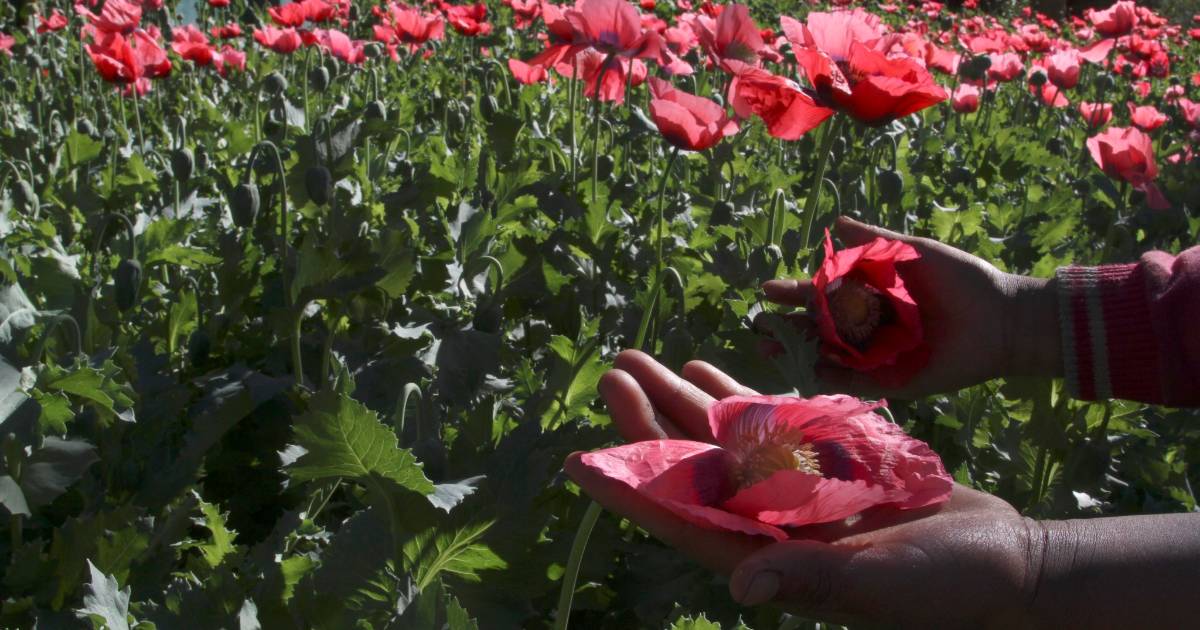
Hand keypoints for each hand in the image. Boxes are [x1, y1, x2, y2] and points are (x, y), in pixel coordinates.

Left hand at [564, 351, 1035, 626]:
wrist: (1003, 558)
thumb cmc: (945, 583)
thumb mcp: (878, 583)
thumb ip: (809, 577)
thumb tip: (741, 589)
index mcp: (766, 557)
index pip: (681, 520)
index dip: (627, 490)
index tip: (580, 459)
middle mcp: (765, 523)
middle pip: (688, 466)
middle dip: (645, 421)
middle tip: (611, 372)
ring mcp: (790, 491)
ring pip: (716, 439)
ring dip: (678, 399)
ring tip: (638, 358)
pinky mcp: (821, 464)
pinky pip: (762, 425)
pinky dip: (733, 397)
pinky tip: (701, 369)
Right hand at [759, 216, 1061, 398]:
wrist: (1000, 319)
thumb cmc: (961, 281)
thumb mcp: (912, 252)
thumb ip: (874, 239)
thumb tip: (835, 221)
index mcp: (870, 296)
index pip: (823, 296)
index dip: (795, 294)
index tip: (767, 291)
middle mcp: (868, 327)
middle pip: (818, 328)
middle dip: (786, 328)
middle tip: (757, 328)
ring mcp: (877, 356)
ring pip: (828, 356)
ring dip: (798, 354)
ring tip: (768, 352)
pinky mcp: (891, 382)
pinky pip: (854, 381)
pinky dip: (830, 377)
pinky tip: (807, 370)